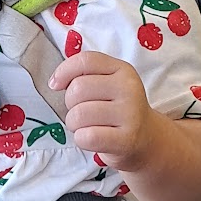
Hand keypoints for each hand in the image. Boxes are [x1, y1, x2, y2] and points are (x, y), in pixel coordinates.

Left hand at [50, 51, 156, 170]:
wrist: (145, 138)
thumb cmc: (116, 110)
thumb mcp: (106, 84)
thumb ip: (83, 75)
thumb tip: (55, 82)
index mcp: (122, 70)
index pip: (85, 61)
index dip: (64, 71)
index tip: (56, 85)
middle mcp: (129, 89)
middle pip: (77, 89)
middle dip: (70, 104)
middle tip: (82, 112)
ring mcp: (130, 114)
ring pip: (79, 115)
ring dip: (74, 124)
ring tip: (87, 126)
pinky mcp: (126, 139)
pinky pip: (86, 137)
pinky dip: (81, 139)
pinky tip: (92, 138)